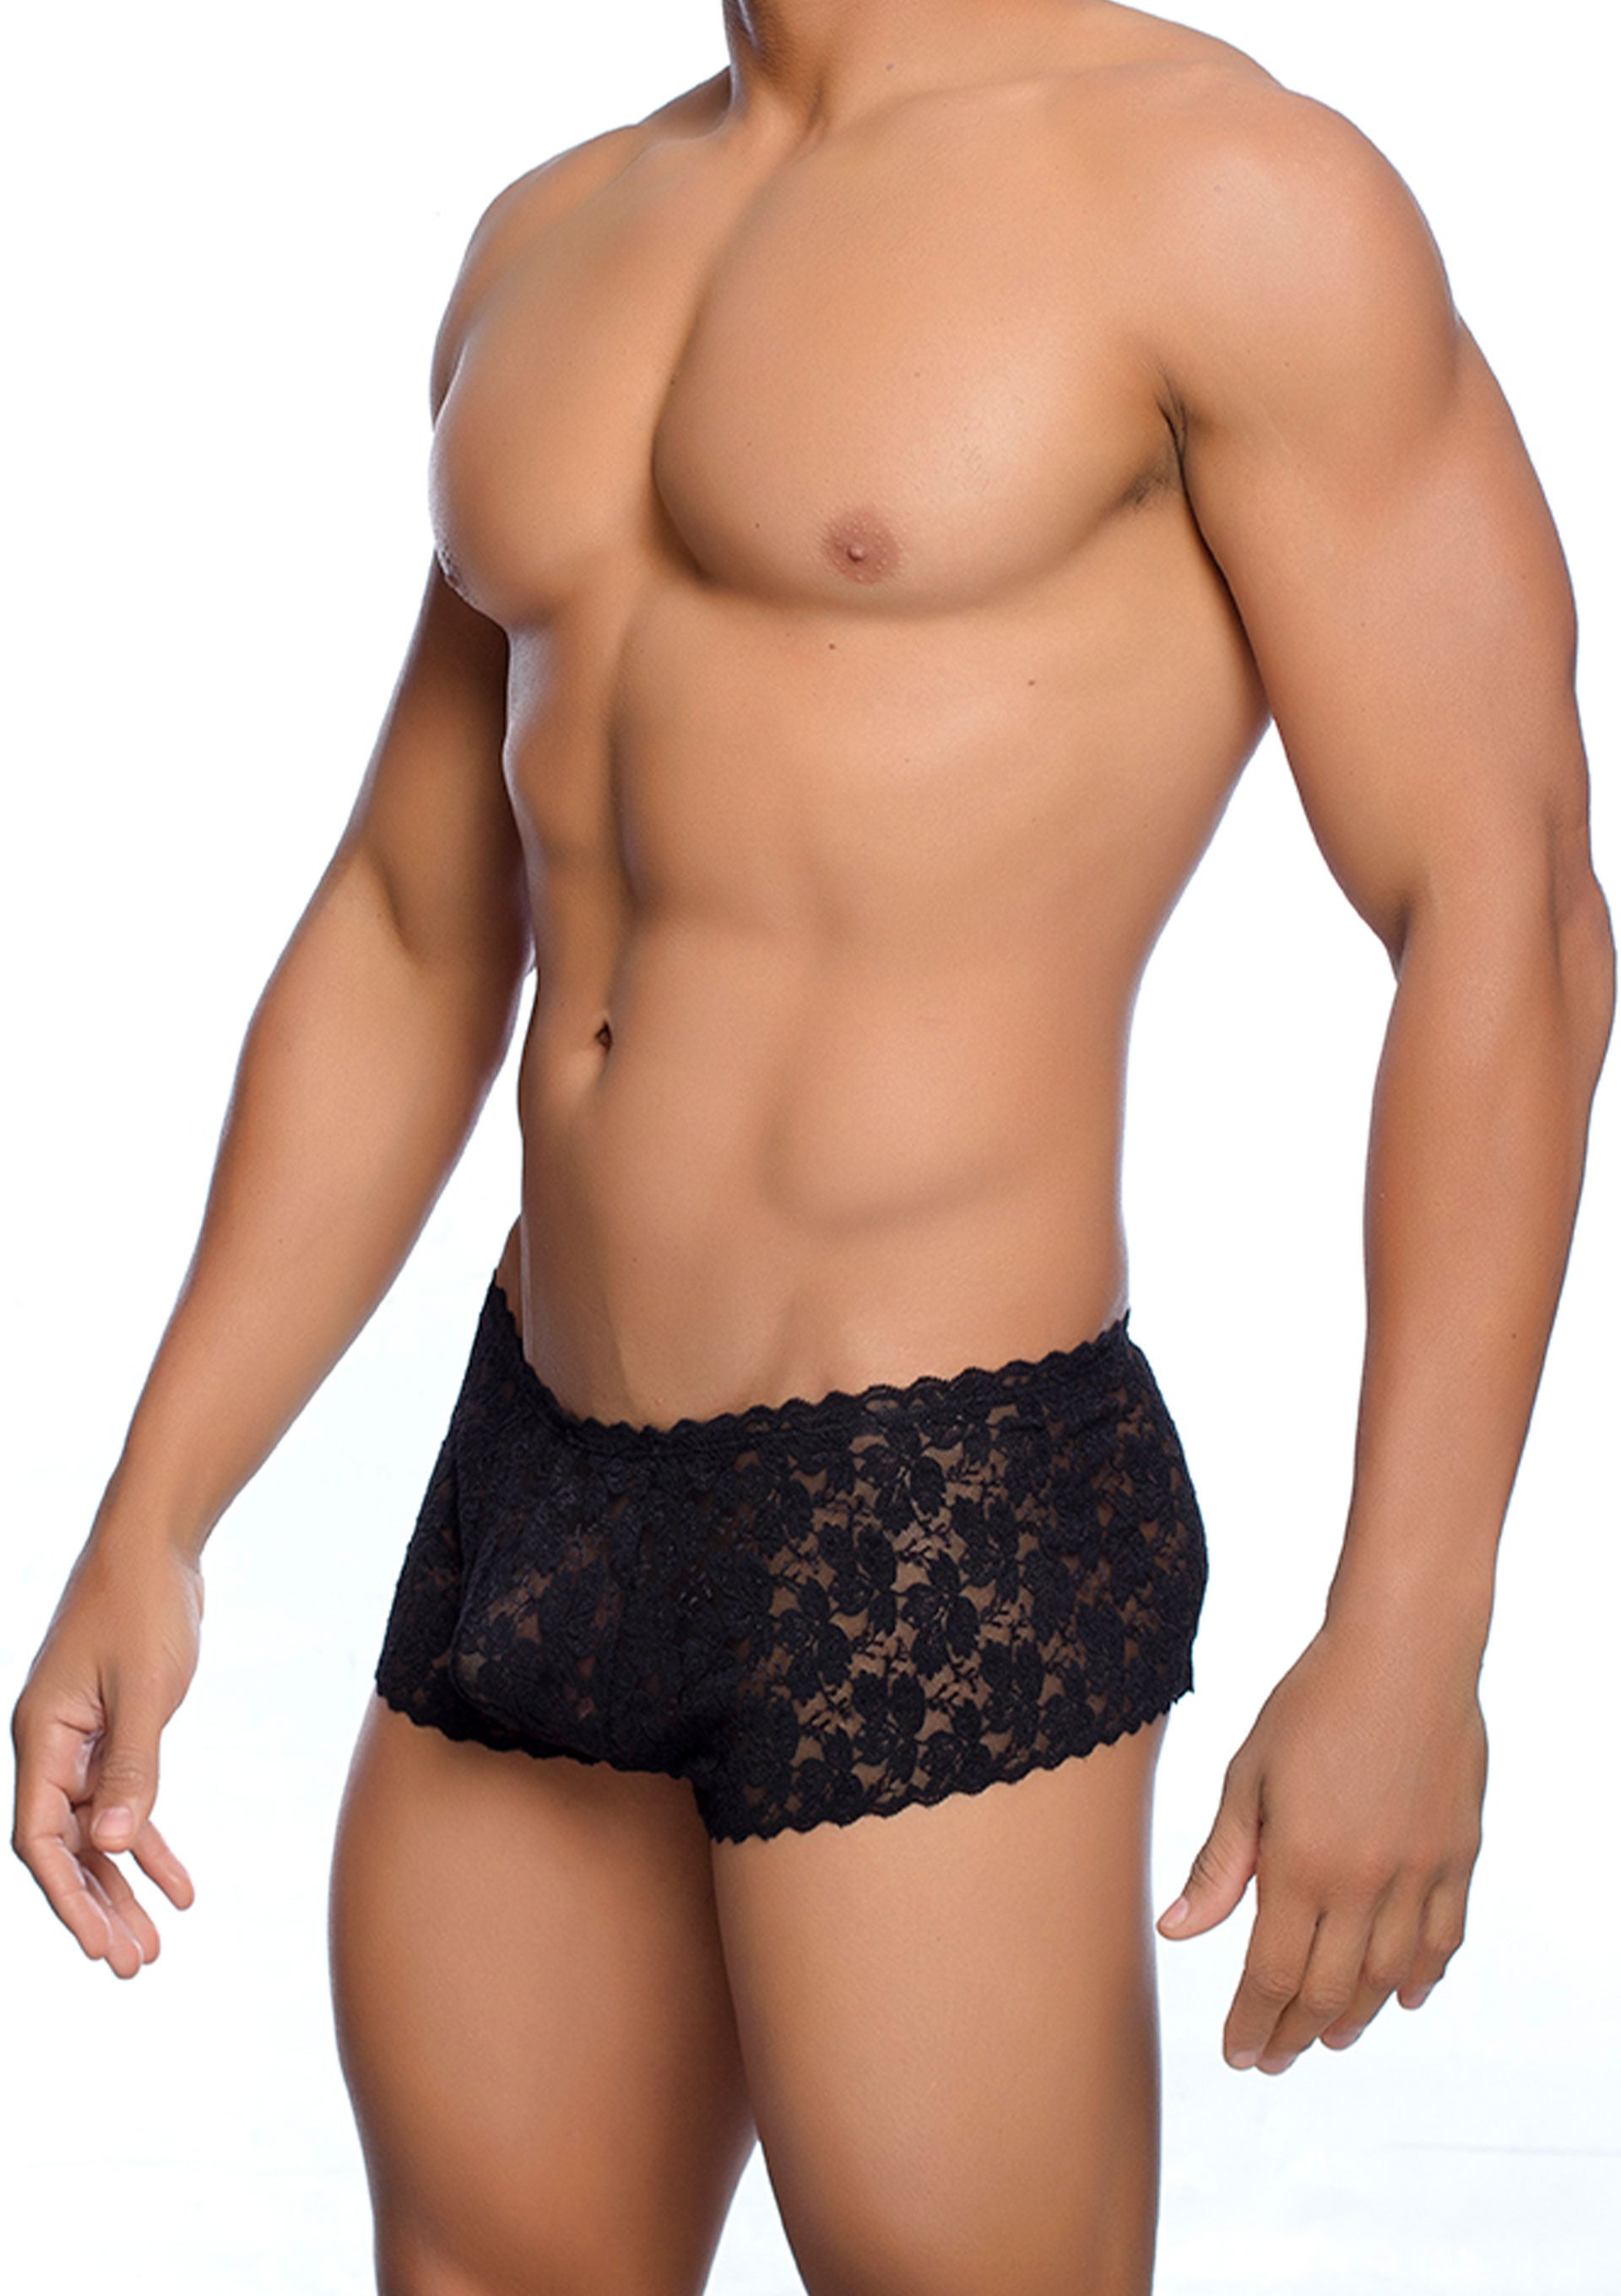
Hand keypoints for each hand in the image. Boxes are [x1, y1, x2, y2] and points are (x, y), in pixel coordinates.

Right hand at [11, 1531, 203, 1976]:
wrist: (155, 1546)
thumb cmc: (142, 1605)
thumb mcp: (144, 1689)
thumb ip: (132, 1766)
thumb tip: (116, 1844)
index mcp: (40, 1737)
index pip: (40, 1839)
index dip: (65, 1897)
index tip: (96, 1947)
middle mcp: (51, 1747)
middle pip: (68, 1849)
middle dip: (96, 1909)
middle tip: (132, 1967)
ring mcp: (82, 1742)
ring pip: (98, 1834)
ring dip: (125, 1887)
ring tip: (155, 1945)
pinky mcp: (115, 1733)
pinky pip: (128, 1803)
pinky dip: (152, 1845)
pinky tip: (182, 1886)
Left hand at [1156, 1613, 1486, 2071]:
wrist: (1405, 1649)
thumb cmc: (1314, 1701)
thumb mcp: (1249, 1776)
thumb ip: (1221, 1863)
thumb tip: (1178, 1932)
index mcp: (1303, 1865)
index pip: (1272, 1974)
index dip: (1253, 2023)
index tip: (1238, 2053)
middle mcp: (1366, 1882)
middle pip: (1330, 1990)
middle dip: (1295, 2032)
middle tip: (1273, 2058)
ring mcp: (1420, 1872)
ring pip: (1390, 1976)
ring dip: (1358, 2015)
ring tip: (1329, 2035)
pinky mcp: (1458, 1854)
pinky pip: (1443, 1937)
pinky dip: (1423, 1975)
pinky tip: (1407, 1995)